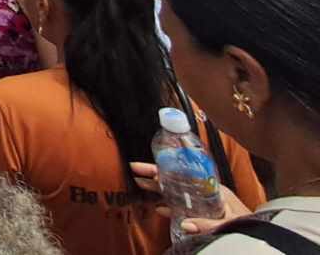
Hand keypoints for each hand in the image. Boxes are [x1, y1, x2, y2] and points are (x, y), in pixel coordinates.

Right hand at [129, 162, 250, 234]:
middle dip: (156, 174)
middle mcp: (206, 191)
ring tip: (140, 183)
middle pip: (176, 178)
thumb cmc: (249, 225)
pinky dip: (169, 206)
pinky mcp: (203, 215)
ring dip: (158, 188)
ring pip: (176, 191)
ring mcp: (204, 202)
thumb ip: (207, 224)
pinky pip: (182, 207)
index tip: (151, 163)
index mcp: (212, 187)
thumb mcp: (229, 223)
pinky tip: (158, 208)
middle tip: (136, 168)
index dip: (166, 167)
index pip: (185, 172)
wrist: (261, 234)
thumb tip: (183, 223)